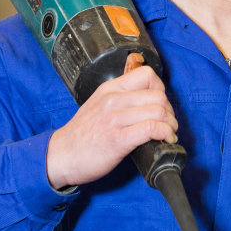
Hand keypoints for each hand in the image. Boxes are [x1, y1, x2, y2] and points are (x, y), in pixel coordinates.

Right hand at [45, 64, 177, 189]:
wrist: (60, 156)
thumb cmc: (81, 135)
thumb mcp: (98, 105)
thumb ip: (120, 99)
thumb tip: (148, 101)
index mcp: (109, 89)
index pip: (147, 75)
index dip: (161, 89)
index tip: (160, 104)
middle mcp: (113, 100)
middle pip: (158, 95)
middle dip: (169, 110)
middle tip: (167, 123)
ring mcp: (115, 119)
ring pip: (159, 111)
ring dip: (171, 124)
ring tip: (168, 133)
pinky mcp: (118, 139)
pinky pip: (152, 128)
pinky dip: (165, 134)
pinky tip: (165, 140)